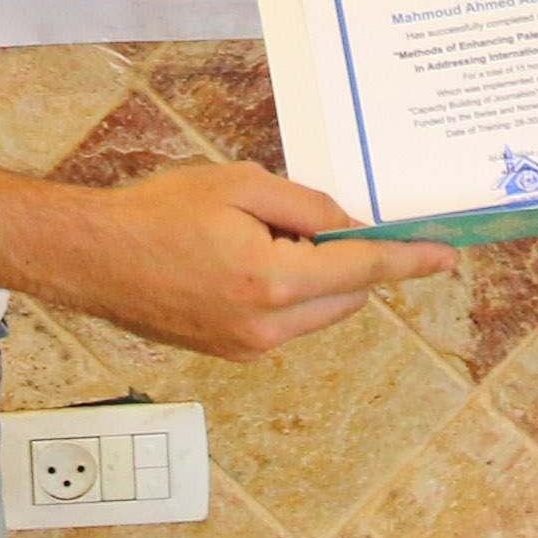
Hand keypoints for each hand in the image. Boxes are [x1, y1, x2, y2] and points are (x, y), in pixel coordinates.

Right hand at [46, 160, 453, 357]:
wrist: (92, 257)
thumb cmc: (157, 213)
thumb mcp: (239, 184)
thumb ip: (305, 206)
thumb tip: (348, 228)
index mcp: (273, 281)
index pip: (362, 268)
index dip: (407, 259)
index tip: (445, 256)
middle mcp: (267, 326)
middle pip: (345, 295)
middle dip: (345, 258)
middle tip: (302, 218)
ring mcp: (249, 346)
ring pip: (317, 311)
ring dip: (315, 277)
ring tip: (256, 236)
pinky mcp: (231, 352)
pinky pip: (285, 322)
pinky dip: (286, 292)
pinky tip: (240, 259)